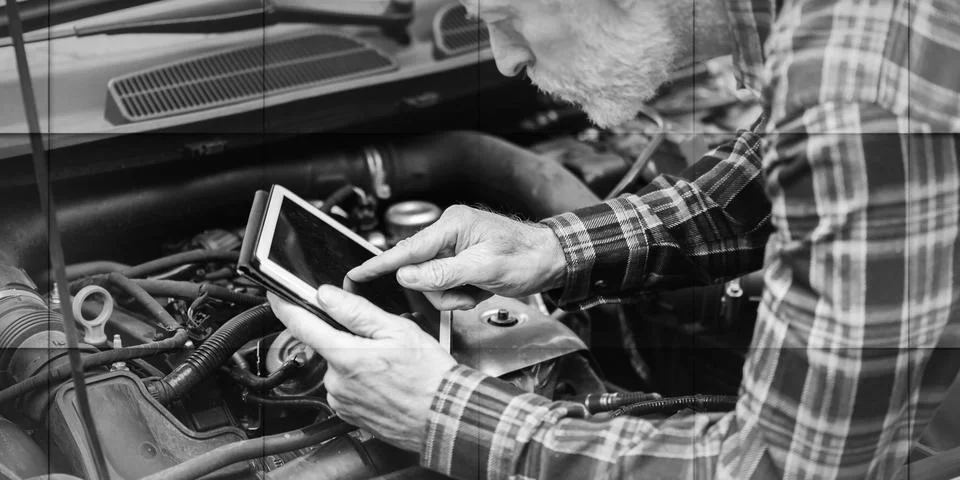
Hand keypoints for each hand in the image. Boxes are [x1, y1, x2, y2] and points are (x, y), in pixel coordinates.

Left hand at [267, 286, 456, 451]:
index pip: (300, 325)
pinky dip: (360, 380)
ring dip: (355, 360)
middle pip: (326, 345)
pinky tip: (385, 381)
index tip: (276, 296)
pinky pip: (346, 388)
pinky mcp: (349, 414)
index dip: (285, 306)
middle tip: (380, 340)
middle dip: (346, 337)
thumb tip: (327, 295)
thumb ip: (356, 311)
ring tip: (388, 365)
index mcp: (345, 355)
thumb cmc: (428, 376)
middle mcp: (336, 380)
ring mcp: (342, 400)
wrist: (444, 417)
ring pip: (338, 367)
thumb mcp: (397, 330)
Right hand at [348, 205, 566, 309]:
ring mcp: (455, 249)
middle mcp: (449, 234)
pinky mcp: (460, 262)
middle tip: (467, 293)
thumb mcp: (485, 269)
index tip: (356, 274)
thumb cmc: (526, 257)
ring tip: (477, 291)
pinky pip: (446, 286)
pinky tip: (478, 291)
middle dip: (441, 291)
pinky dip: (460, 295)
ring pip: (432, 284)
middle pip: (419, 272)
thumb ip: (444, 273)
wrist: (551, 261)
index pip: (407, 249)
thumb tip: (407, 276)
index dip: (380, 264)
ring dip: (453, 296)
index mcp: (452, 225)